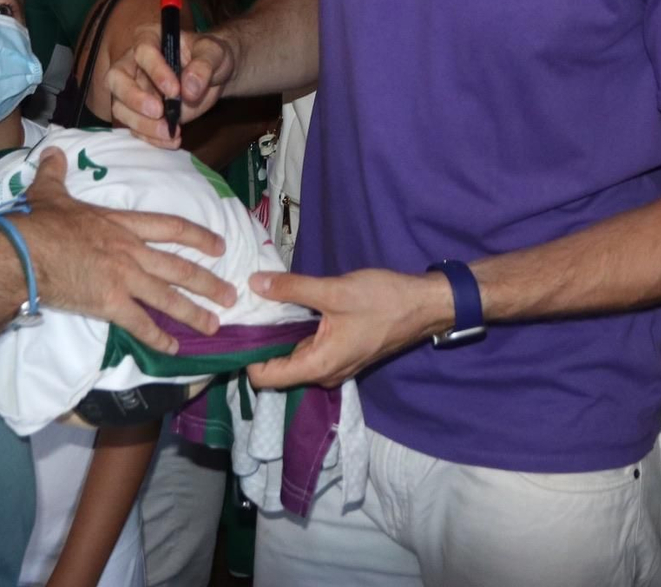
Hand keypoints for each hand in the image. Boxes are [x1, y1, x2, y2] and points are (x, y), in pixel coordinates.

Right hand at [14, 150, 235, 351]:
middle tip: (231, 295)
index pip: (171, 227)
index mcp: (121, 224)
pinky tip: (173, 349)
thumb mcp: (49, 192)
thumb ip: (56, 173)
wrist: (21, 253)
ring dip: (194, 313)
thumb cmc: (37, 223)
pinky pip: (141, 324)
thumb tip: (53, 152)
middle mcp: (131, 252)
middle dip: (208, 283)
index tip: (220, 246)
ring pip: (168, 298)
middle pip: (179, 268)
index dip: (199, 236)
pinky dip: (159, 338)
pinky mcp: (110, 304)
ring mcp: (123, 278)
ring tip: (215, 325)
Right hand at [104, 24, 237, 146]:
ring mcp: (133, 89)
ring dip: (143, 124)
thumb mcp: (215, 54)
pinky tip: (171, 141)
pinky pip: (135, 127)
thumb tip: (188, 87)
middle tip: (159, 112)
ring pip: (121, 107)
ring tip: (169, 132)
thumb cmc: (211, 57)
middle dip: (134, 98)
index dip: (155, 70)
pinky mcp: (140, 112)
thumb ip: (204, 66)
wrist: (215, 76)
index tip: (175, 90)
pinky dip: (151, 137)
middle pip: (117, 79)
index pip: (142, 51)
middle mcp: (134, 63)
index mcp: (149, 38)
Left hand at [245, 269, 454, 390]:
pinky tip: (290, 309)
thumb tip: (253, 283)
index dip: (245, 356)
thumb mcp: (334, 291)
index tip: (236, 328)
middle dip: (259, 344)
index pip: (265, 378)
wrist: (424, 305)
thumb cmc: (383, 301)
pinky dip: (296, 334)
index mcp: (318, 366)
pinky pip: (310, 350)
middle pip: (277, 370)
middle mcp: (324, 374)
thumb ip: (292, 288)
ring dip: (278, 338)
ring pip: (294, 358)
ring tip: (263, 307)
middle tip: (244, 312)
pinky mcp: (342, 353)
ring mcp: (335, 365)